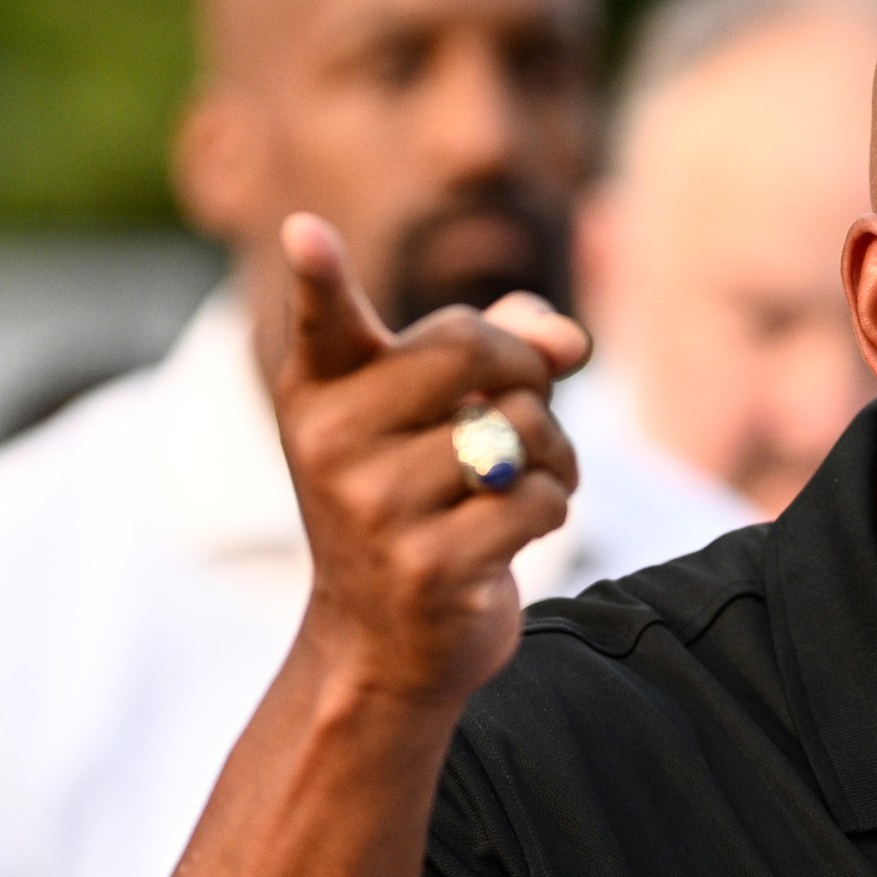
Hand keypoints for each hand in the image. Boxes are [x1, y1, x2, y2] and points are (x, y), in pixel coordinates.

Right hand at [271, 213, 589, 708]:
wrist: (384, 643)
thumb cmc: (419, 502)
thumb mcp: (440, 416)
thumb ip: (502, 348)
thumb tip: (568, 337)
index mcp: (321, 390)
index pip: (323, 322)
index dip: (320, 276)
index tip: (308, 233)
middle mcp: (332, 442)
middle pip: (471, 349)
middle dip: (528, 371)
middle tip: (525, 406)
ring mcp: (375, 508)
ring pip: (523, 428)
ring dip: (554, 453)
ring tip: (520, 481)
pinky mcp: (430, 567)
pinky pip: (540, 499)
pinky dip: (554, 506)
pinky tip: (517, 530)